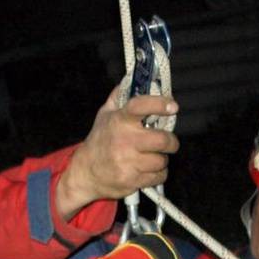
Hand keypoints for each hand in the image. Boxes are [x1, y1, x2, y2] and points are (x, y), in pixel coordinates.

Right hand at [53, 85, 179, 218]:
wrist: (85, 173)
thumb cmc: (100, 141)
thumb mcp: (105, 115)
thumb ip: (119, 96)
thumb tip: (132, 77)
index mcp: (119, 121)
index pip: (141, 106)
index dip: (159, 104)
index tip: (172, 105)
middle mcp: (124, 140)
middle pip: (163, 140)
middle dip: (171, 141)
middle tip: (168, 141)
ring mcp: (127, 162)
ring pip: (162, 161)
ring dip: (161, 159)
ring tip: (151, 157)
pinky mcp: (131, 180)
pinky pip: (159, 177)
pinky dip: (157, 174)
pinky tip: (147, 170)